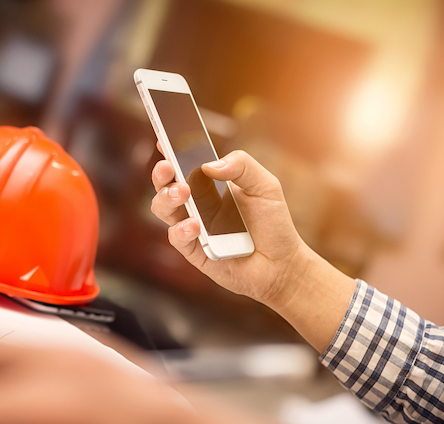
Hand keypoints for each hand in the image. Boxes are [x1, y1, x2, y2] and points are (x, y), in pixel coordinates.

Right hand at [150, 150, 356, 351]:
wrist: (282, 264)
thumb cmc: (273, 223)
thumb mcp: (265, 186)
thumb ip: (242, 166)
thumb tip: (209, 164)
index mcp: (210, 184)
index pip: (185, 163)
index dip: (171, 151)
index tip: (163, 139)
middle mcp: (197, 204)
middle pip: (166, 184)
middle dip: (162, 174)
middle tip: (167, 167)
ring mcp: (192, 227)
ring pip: (163, 209)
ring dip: (167, 198)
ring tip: (182, 192)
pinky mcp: (193, 251)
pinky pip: (176, 237)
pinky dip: (181, 229)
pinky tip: (195, 225)